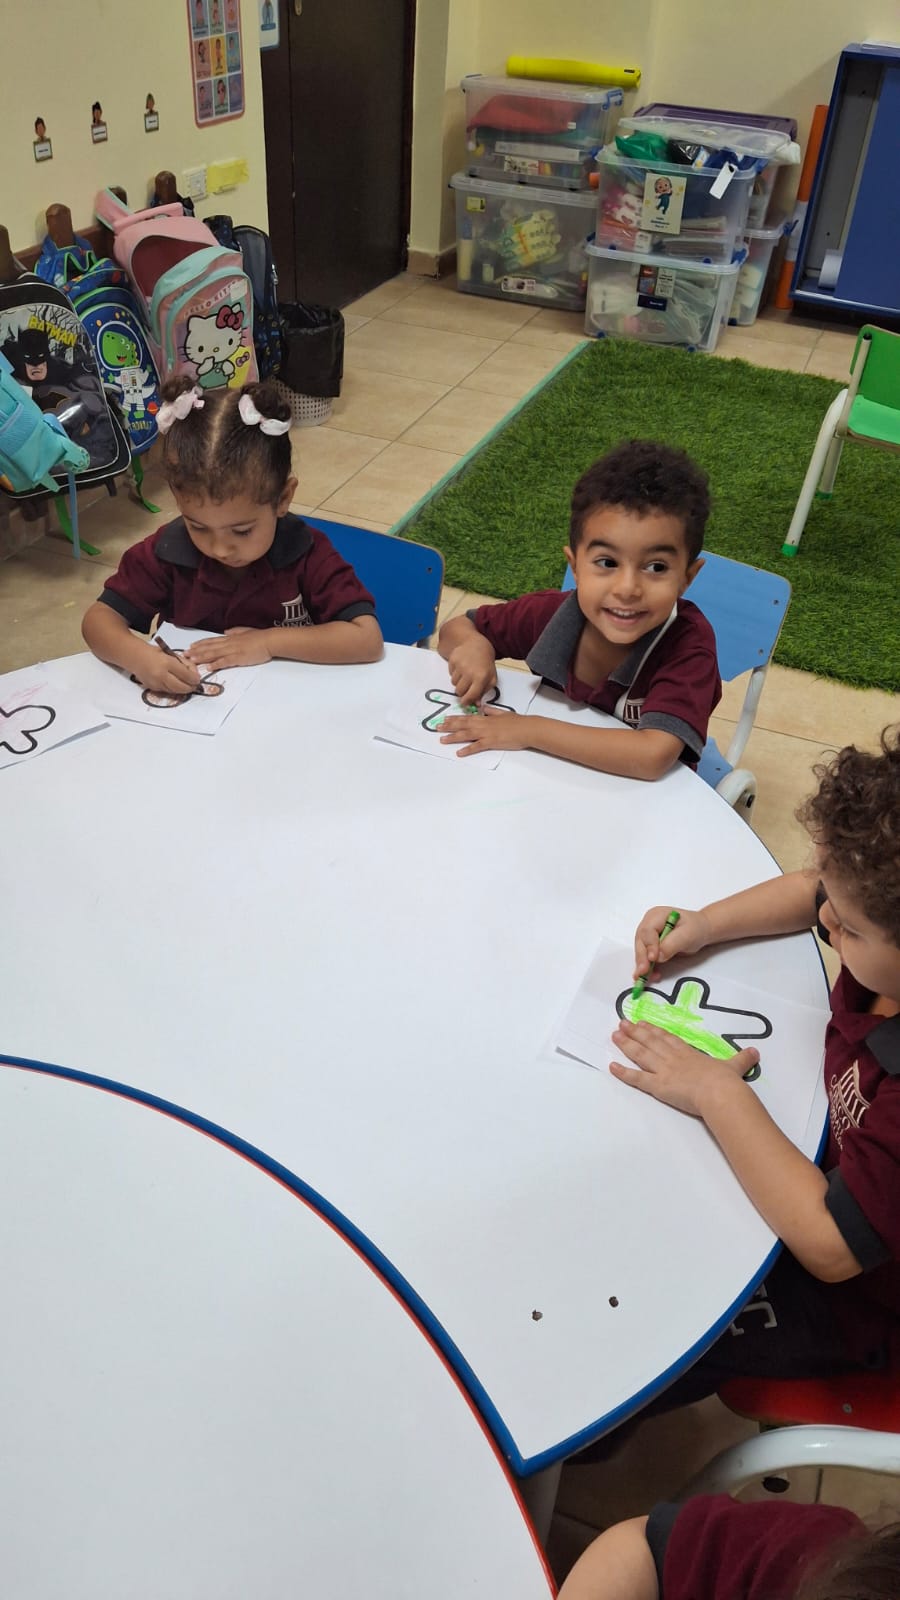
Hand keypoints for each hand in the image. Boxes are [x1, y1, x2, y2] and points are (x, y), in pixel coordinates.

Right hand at [137, 644, 201, 694]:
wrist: (135, 657)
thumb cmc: (154, 653)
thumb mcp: (171, 654)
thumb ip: (184, 663)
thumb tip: (194, 674)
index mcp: (167, 663)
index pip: (186, 675)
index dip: (194, 679)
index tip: (198, 679)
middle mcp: (161, 674)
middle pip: (181, 687)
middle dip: (190, 688)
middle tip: (194, 686)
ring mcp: (156, 683)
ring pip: (175, 691)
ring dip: (182, 690)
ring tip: (187, 686)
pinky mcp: (152, 688)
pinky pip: (167, 691)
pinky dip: (173, 689)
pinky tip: (176, 685)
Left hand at [184, 628, 273, 668]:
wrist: (269, 640)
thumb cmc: (260, 637)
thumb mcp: (245, 631)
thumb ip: (234, 632)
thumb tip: (225, 632)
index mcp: (230, 638)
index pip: (211, 641)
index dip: (200, 644)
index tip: (190, 646)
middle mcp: (228, 643)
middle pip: (209, 647)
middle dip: (196, 651)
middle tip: (184, 655)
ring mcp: (233, 650)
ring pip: (213, 654)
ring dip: (201, 657)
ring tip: (191, 661)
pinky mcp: (238, 658)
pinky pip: (225, 661)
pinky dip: (216, 664)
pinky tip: (208, 667)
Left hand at [439, 706, 528, 756]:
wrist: (527, 728)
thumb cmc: (518, 722)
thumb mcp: (503, 713)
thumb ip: (492, 711)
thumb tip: (484, 708)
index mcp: (486, 717)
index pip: (466, 717)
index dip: (454, 718)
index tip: (445, 719)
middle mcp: (483, 724)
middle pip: (462, 725)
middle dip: (448, 726)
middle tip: (437, 728)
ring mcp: (486, 733)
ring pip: (465, 735)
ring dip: (453, 737)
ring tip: (442, 740)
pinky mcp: (491, 742)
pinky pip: (476, 746)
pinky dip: (467, 749)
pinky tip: (459, 753)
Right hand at [446, 640, 496, 705]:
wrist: (478, 645)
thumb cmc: (485, 664)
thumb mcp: (490, 678)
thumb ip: (483, 692)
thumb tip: (476, 704)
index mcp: (481, 678)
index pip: (470, 695)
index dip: (466, 701)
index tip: (465, 702)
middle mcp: (470, 672)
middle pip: (459, 691)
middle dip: (462, 691)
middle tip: (466, 686)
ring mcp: (460, 665)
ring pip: (453, 683)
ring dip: (458, 681)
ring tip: (465, 674)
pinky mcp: (453, 660)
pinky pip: (450, 673)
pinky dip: (454, 673)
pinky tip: (461, 667)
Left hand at [609, 1019, 757, 1117]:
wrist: (721, 1093)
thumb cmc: (727, 1081)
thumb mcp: (736, 1066)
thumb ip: (743, 1059)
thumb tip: (755, 1052)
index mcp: (690, 1053)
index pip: (668, 1038)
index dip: (654, 1030)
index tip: (643, 1022)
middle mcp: (673, 1058)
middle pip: (651, 1042)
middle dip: (635, 1032)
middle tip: (622, 1023)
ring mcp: (664, 1071)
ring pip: (641, 1054)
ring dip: (627, 1044)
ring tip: (614, 1035)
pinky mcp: (658, 1086)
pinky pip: (637, 1078)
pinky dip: (623, 1073)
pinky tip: (611, 1066)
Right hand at [633, 906, 710, 982]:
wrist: (701, 931)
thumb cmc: (695, 928)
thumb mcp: (687, 934)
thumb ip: (671, 944)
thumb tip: (657, 957)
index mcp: (656, 916)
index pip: (647, 931)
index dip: (649, 946)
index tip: (653, 958)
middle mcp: (649, 925)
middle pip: (641, 942)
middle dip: (642, 959)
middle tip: (644, 972)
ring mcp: (649, 936)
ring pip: (641, 952)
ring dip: (643, 965)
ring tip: (646, 977)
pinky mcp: (651, 946)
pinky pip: (646, 958)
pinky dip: (648, 968)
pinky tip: (652, 975)